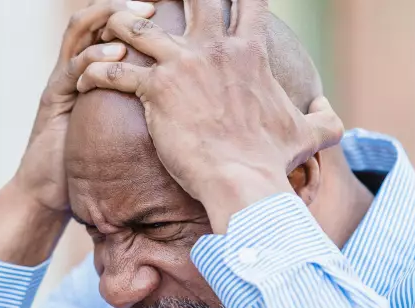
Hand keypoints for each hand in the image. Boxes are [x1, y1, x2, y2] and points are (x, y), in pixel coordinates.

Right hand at [0, 0, 154, 265]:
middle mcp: (73, 67)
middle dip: (122, 5)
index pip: (111, 25)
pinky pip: (71, 68)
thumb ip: (143, 110)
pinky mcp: (52, 99)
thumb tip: (188, 108)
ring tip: (138, 17)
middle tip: (152, 4)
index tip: (166, 7)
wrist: (47, 192)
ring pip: (79, 32)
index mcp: (93, 70)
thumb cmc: (87, 164)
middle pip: (94, 18)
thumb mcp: (122, 129)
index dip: (134, 12)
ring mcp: (61, 81)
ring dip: (108, 20)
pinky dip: (94, 58)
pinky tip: (117, 56)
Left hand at [75, 0, 344, 232]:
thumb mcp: (310, 135)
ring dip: (117, 24)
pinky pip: (113, 71)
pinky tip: (82, 79)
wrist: (244, 183)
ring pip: (136, 25)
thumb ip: (324, 118)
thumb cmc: (274, 162)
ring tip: (104, 29)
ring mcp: (183, 65)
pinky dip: (94, 72)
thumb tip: (332, 114)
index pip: (245, 1)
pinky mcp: (155, 90)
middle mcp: (215, 48)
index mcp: (249, 51)